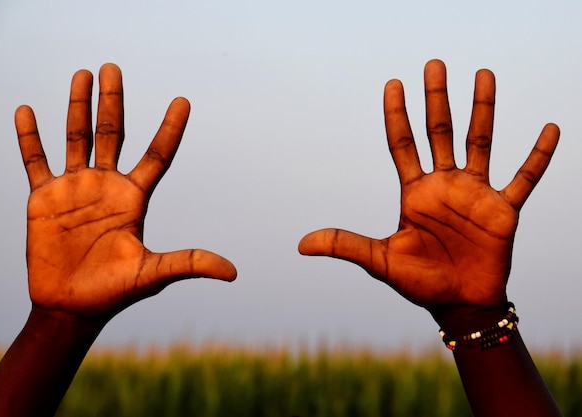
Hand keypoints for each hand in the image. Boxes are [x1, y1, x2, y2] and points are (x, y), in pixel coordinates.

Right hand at [16, 64, 235, 317]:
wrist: (71, 308)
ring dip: (78, 106)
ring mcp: (75, 189)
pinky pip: (35, 160)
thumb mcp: (154, 274)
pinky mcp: (44, 198)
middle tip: (113, 67)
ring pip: (77, 138)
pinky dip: (30, 137)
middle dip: (112, 101)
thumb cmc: (114, 293)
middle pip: (112, 133)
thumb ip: (189, 263)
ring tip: (82, 74)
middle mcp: (107, 186)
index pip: (157, 154)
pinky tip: (27, 110)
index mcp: (135, 197)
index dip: (171, 128)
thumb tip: (233, 272)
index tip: (184, 100)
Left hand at [299, 59, 558, 310]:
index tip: (392, 84)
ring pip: (479, 142)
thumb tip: (300, 245)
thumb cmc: (419, 283)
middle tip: (433, 65)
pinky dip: (538, 156)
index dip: (396, 115)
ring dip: (482, 109)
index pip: (402, 144)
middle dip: (436, 99)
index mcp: (415, 193)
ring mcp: (475, 194)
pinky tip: (550, 128)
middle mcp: (444, 186)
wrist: (458, 305)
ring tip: (482, 74)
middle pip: (439, 132)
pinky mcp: (503, 210)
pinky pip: (524, 177)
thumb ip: (346, 245)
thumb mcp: (380, 261)